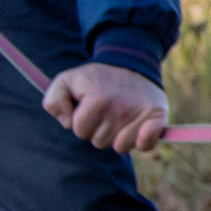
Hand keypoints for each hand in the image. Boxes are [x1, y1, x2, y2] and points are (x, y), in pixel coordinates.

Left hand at [43, 63, 168, 153]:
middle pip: (99, 142)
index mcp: (97, 100)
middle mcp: (120, 108)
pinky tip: (138, 131)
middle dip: (99, 130)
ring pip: (120, 147)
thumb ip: (53, 102)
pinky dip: (142, 142)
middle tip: (105, 111)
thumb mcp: (66, 81)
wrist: (130, 63)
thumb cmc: (95, 77)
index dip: (80, 122)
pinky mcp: (158, 116)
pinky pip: (146, 144)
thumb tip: (66, 123)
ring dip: (117, 136)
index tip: (87, 108)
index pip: (80, 131)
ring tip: (119, 117)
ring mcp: (140, 113)